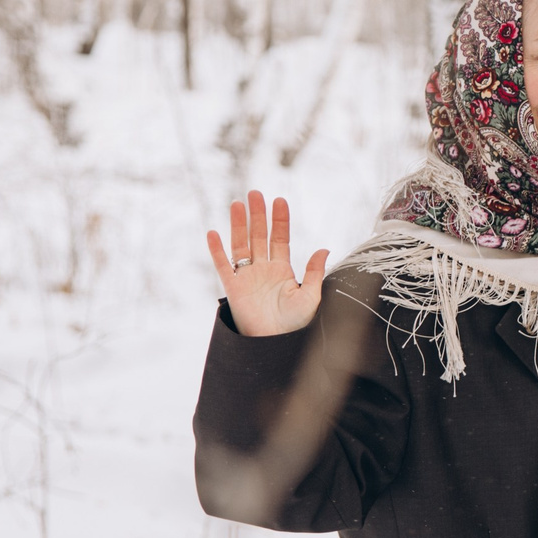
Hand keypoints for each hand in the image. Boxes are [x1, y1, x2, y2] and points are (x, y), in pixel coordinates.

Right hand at [205, 189, 329, 337]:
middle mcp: (263, 270)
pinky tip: (213, 233)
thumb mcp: (310, 297)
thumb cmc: (295, 325)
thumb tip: (324, 248)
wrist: (276, 344)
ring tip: (237, 204)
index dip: (279, 220)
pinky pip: (223, 266)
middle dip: (257, 215)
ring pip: (241, 245)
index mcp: (282, 270)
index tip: (279, 200)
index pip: (280, 239)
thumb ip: (314, 272)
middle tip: (255, 193)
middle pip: (259, 236)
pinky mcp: (233, 289)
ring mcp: (246, 277)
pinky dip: (217, 250)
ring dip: (238, 225)